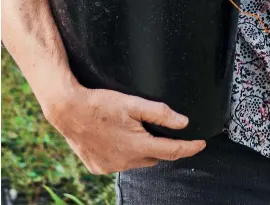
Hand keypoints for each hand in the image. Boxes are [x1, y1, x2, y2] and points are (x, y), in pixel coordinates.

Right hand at [46, 85, 206, 173]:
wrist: (68, 110)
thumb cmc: (101, 103)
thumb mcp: (134, 103)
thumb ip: (161, 113)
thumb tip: (184, 122)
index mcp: (137, 146)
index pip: (172, 151)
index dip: (190, 148)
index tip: (201, 144)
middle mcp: (125, 162)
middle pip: (154, 157)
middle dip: (163, 146)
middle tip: (164, 130)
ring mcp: (110, 167)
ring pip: (137, 161)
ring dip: (142, 150)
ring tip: (138, 131)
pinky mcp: (97, 167)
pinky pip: (119, 163)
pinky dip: (124, 154)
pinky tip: (118, 138)